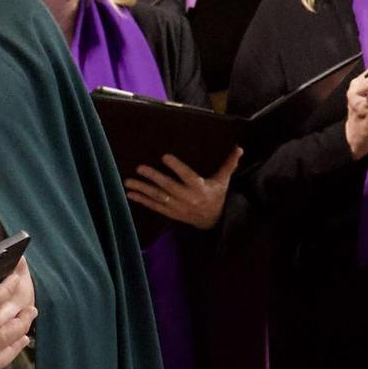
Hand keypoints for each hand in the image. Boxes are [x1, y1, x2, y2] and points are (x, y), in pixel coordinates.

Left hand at [126, 148, 241, 229]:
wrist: (213, 220)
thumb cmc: (216, 195)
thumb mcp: (223, 180)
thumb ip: (229, 164)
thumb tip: (239, 148)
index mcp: (200, 187)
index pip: (187, 176)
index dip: (177, 167)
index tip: (164, 156)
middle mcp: (187, 198)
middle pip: (168, 187)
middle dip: (153, 178)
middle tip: (140, 167)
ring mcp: (177, 207)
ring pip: (158, 197)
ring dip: (142, 189)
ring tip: (128, 182)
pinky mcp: (170, 213)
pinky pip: (154, 206)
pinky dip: (141, 200)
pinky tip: (130, 194)